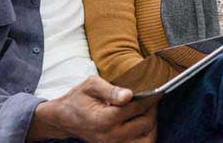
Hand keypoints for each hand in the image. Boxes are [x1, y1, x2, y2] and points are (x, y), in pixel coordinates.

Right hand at [27, 75, 157, 141]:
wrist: (64, 118)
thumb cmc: (78, 99)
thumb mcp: (90, 86)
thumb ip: (110, 90)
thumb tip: (129, 95)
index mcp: (104, 119)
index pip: (135, 109)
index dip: (149, 98)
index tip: (158, 91)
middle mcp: (110, 136)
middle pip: (145, 125)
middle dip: (152, 110)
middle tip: (152, 100)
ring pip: (145, 140)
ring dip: (151, 126)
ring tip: (148, 112)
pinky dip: (144, 134)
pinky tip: (140, 122)